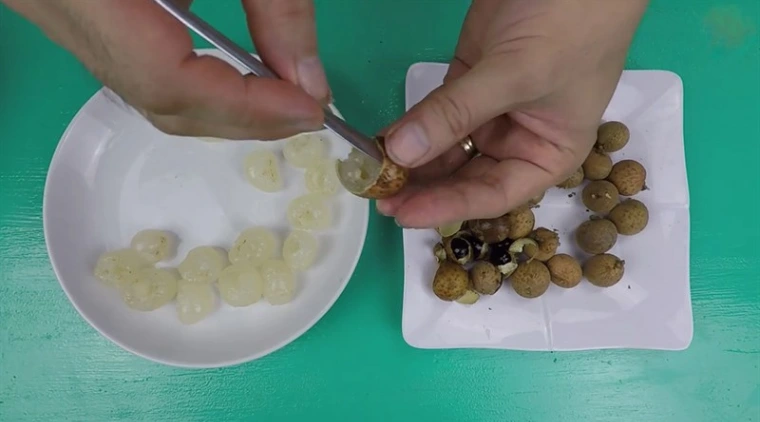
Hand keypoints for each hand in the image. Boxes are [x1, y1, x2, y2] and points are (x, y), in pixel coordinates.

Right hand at [3, 0, 328, 139]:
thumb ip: (276, 1)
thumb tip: (309, 81)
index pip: (164, 78)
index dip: (243, 107)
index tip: (309, 107)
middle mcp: (56, 4)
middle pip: (155, 97)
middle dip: (239, 115)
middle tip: (306, 109)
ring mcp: (58, 9)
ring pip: (143, 88)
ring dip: (221, 103)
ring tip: (283, 97)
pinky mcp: (74, 6)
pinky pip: (134, 62)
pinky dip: (195, 75)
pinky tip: (241, 71)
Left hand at [378, 0, 648, 227]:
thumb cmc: (569, 25)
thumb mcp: (516, 74)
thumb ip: (456, 113)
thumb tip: (400, 153)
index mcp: (547, 153)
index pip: (493, 193)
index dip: (447, 206)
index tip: (404, 214)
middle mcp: (517, 139)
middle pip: (465, 175)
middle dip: (423, 187)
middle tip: (378, 196)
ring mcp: (489, 109)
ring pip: (445, 146)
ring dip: (412, 159)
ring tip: (373, 173)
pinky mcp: (467, 79)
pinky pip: (435, 113)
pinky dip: (411, 125)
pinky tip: (384, 139)